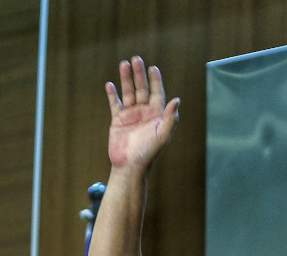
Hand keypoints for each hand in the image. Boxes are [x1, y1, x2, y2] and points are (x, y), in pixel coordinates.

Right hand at [104, 56, 180, 170]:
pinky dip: (112, 94)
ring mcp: (131, 115)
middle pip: (142, 89)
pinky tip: (110, 84)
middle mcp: (144, 113)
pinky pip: (115, 104)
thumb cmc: (148, 152)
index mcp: (156, 115)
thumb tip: (177, 101)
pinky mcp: (118, 120)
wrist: (130, 165)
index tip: (153, 68)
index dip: (156, 80)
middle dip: (139, 74)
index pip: (157, 93)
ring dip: (126, 79)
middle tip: (136, 59)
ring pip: (128, 93)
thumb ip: (170, 118)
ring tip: (123, 64)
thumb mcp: (162, 135)